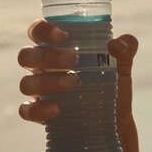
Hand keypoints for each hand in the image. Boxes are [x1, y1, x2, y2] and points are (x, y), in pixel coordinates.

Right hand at [17, 19, 138, 125]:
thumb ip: (126, 50)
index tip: (63, 34)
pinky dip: (38, 110)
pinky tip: (57, 110)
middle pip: (27, 56)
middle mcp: (43, 68)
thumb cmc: (112, 85)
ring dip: (47, 82)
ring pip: (26, 83)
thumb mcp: (121, 66)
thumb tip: (118, 44)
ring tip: (73, 84)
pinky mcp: (40, 114)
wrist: (115, 121)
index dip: (43, 29)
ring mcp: (39, 92)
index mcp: (56, 49)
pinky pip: (26, 111)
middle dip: (48, 56)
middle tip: (75, 60)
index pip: (38, 32)